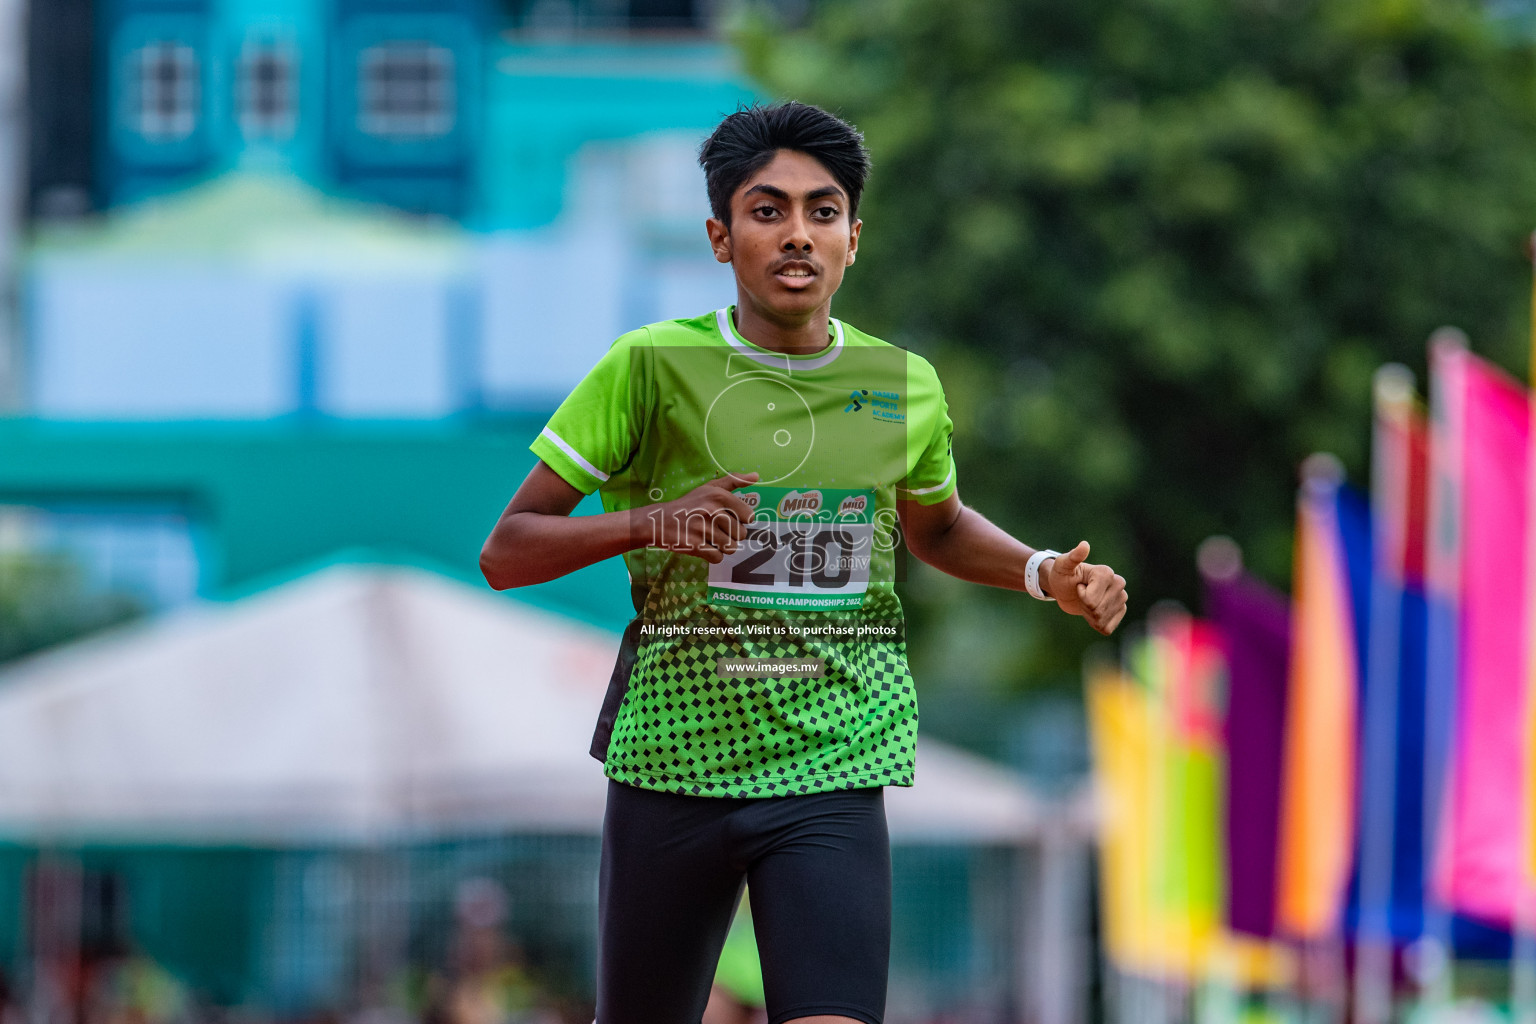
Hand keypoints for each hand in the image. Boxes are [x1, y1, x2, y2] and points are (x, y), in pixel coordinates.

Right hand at [643, 473, 759, 563]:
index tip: (726, 518)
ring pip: (731, 548)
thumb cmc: (689, 505)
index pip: (749, 517)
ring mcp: (704, 529)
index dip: (739, 520)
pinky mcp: (696, 546)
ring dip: (721, 546)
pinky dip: (711, 555)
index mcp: (719, 496)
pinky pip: (718, 558)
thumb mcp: (709, 488)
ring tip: (707, 537)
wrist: (659, 521)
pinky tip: (701, 546)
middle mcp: (713, 511)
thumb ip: (734, 481)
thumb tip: (756, 476)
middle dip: (730, 535)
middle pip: (741, 535)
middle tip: (713, 529)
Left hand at [1044, 541, 1127, 635]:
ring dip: (1089, 616)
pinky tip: (1092, 613)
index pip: (1092, 600)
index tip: (1079, 586)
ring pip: (1102, 620)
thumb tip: (1084, 545)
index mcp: (1106, 573)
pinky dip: (1096, 624)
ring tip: (1086, 602)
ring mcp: (1121, 598)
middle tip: (1081, 595)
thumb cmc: (1062, 574)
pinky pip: (1107, 628)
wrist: (1066, 587)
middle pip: (1098, 611)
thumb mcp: (1062, 566)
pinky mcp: (1119, 611)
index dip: (1082, 596)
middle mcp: (1119, 584)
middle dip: (1085, 607)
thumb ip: (1073, 556)